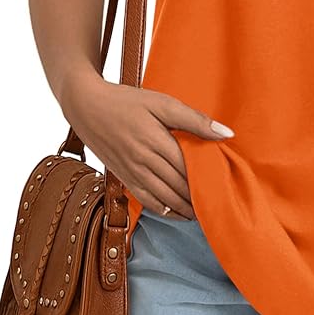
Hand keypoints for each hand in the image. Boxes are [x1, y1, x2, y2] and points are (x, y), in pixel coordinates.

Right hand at [60, 69, 234, 220]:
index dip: (207, 179)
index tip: (224, 185)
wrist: (87, 106)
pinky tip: (176, 213)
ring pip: (163, 197)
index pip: (188, 167)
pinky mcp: (122, 177)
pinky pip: (145, 200)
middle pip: (177, 185)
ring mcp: (131, 171)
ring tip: (202, 213)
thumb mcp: (163, 103)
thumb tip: (226, 133)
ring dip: (184, 208)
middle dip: (198, 197)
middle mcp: (143, 160)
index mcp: (155, 140)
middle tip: (219, 203)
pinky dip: (163, 210)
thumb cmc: (127, 101)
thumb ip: (195, 120)